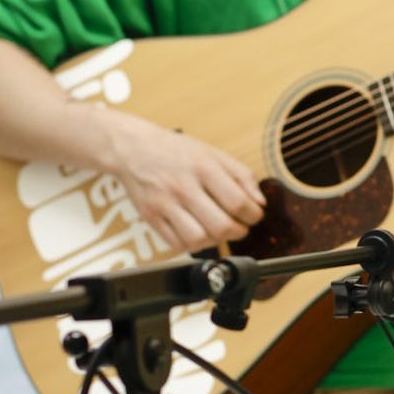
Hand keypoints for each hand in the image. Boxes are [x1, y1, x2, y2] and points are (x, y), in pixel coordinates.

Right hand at [101, 111, 265, 252]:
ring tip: (218, 230)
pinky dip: (193, 245)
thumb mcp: (214, 154)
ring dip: (215, 240)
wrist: (133, 148)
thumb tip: (260, 202)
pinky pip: (176, 244)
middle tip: (239, 226)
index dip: (253, 215)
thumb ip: (242, 176)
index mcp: (204, 168)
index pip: (238, 203)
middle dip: (238, 231)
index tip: (253, 215)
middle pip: (220, 226)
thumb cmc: (177, 151)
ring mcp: (165, 204)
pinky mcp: (151, 217)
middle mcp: (184, 187)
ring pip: (198, 239)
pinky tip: (198, 233)